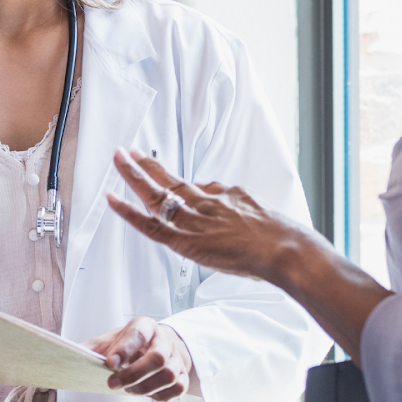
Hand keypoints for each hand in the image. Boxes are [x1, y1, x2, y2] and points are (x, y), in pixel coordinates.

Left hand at [87, 316, 196, 401]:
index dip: (124, 349)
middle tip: (113, 384)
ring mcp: (176, 357)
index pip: (138, 334)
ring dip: (147, 387)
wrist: (159, 345)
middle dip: (134, 374)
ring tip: (129, 391)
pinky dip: (161, 396)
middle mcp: (164, 340)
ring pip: (169, 374)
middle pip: (158, 357)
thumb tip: (64, 355)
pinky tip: (148, 395)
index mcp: (144, 327)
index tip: (109, 363)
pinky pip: (178, 388)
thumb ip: (90, 348)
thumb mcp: (110, 341)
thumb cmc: (130, 344)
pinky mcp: (183, 374)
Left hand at [107, 148, 392, 363]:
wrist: (290, 250)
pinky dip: (129, 212)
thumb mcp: (266, 217)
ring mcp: (197, 220)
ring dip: (134, 176)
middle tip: (129, 151)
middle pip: (173, 181)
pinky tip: (111, 199)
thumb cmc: (288, 243)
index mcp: (229, 199)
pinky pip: (151, 225)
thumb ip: (245, 208)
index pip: (196, 188)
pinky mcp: (188, 240)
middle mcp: (210, 203)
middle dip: (150, 167)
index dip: (177, 180)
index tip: (162, 170)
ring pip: (158, 195)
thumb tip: (229, 194)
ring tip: (117, 158)